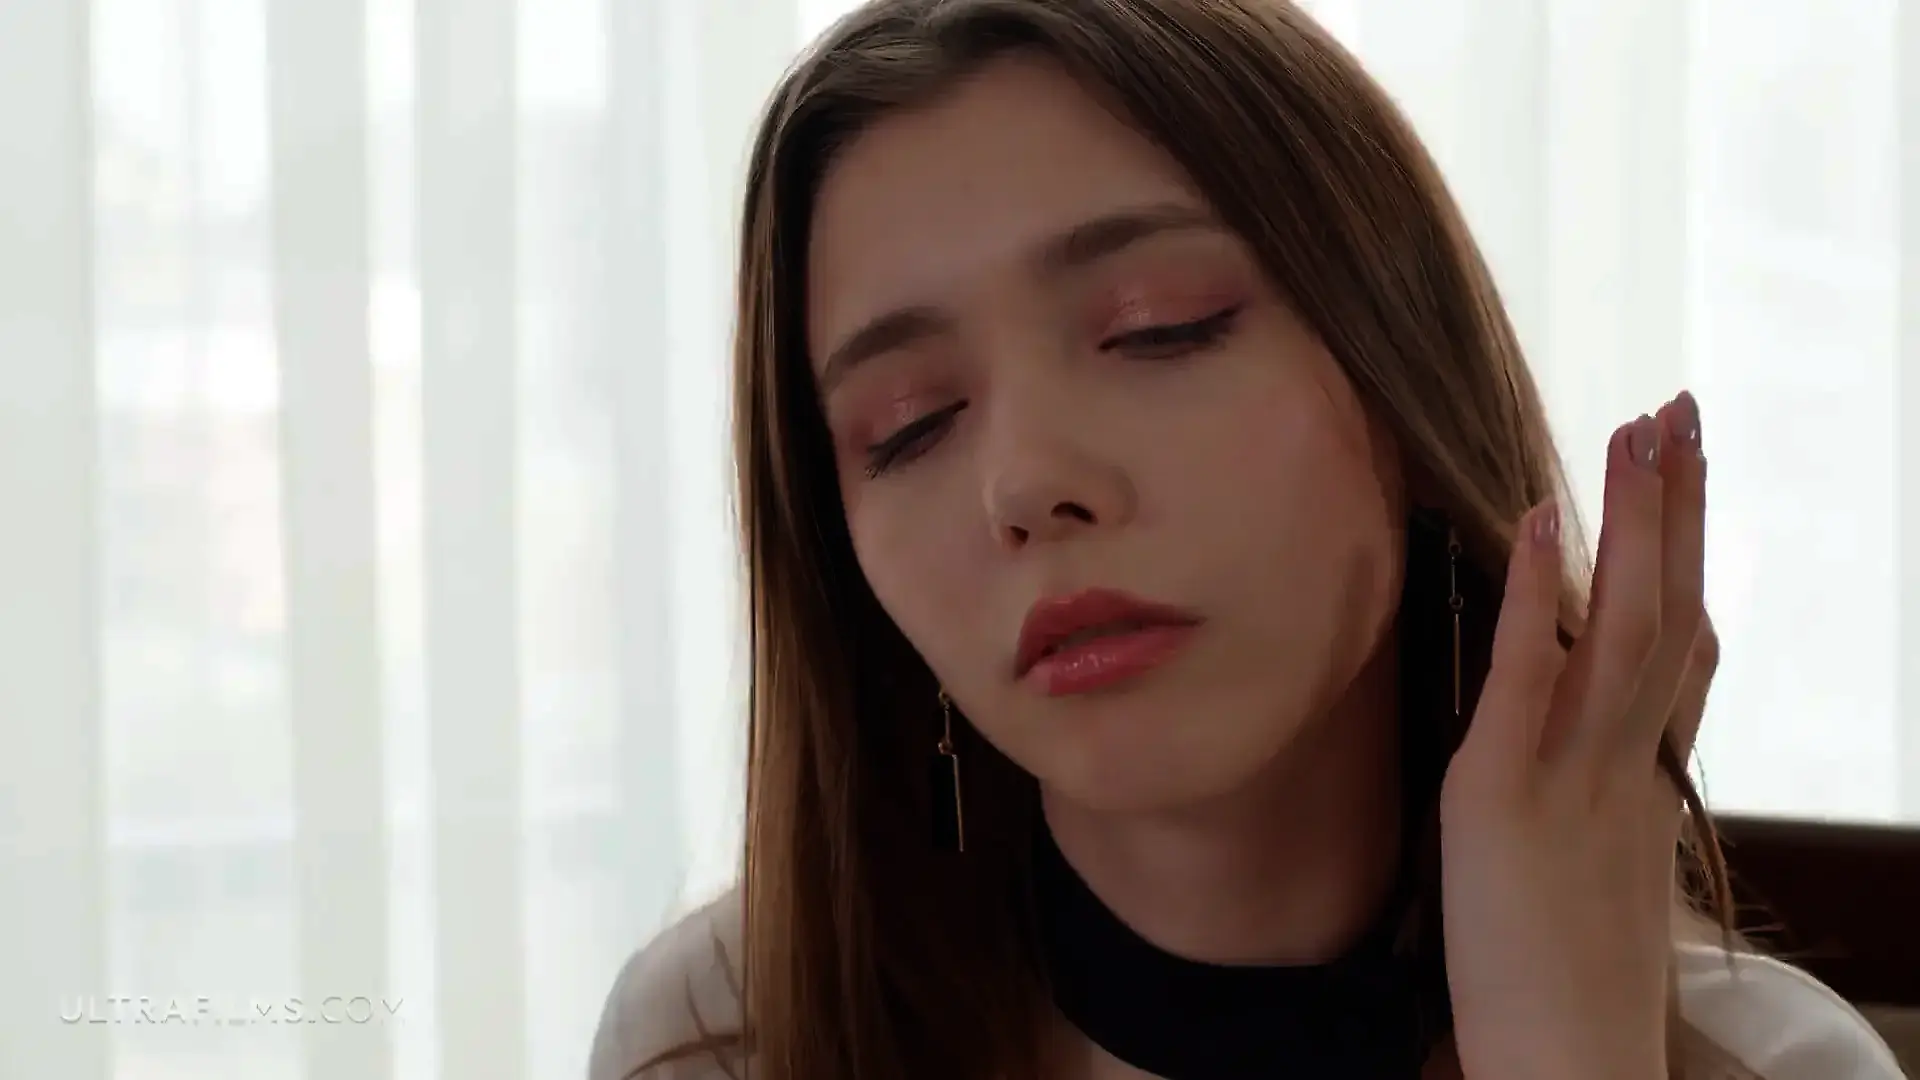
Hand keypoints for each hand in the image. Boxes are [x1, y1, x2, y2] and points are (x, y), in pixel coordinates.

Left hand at [1439, 392, 1714, 1079]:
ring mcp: (1572, 774)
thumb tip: (1597, 766)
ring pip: (1623, 624)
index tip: (1688, 485)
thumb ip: (1606, 811)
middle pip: (1669, 613)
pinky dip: (1534, 591)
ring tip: (1638, 425)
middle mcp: (1626, 766)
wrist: (1572, 1069)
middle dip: (1677, 509)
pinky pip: (1526, 674)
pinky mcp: (1501, 793)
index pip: (1680, 654)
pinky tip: (1537, 514)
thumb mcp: (1604, 884)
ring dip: (1631, 518)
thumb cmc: (1572, 994)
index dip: (1685, 563)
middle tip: (1681, 409)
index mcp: (1647, 786)